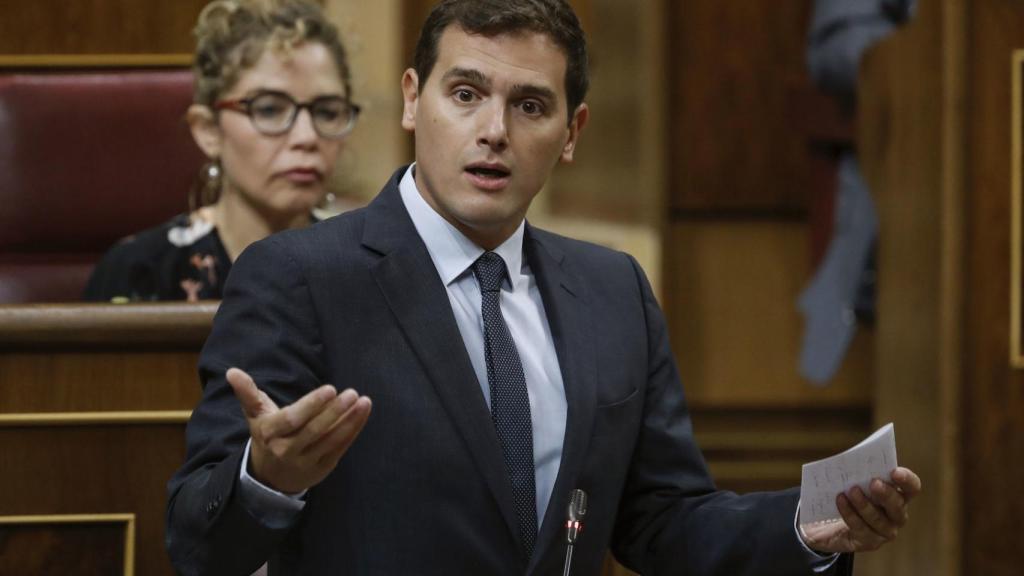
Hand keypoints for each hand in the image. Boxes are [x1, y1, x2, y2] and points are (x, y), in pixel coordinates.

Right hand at [227, 367, 371, 493]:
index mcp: (270, 433)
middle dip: (334, 411)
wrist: (269, 478)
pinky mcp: (322, 468)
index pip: (293, 419)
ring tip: (364, 401)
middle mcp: (287, 450)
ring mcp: (306, 462)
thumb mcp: (255, 415)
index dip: (312, 405)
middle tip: (351, 393)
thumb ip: (247, 393)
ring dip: (350, 420)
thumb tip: (232, 371)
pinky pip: (340, 448)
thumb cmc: (266, 436)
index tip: (330, 389)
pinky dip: (353, 430)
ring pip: (330, 440)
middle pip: (314, 430)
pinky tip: (362, 413)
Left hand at [800, 466, 921, 553]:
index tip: (894, 471)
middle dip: (887, 494)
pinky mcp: (869, 542)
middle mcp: (896, 515)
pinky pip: (861, 528)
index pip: (911, 488)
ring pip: (878, 520)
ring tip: (852, 491)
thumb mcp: (854, 482)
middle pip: (898, 506)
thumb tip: (853, 460)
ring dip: (864, 505)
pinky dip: (850, 513)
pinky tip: (841, 501)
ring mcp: (884, 531)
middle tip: (873, 483)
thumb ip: (859, 472)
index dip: (907, 480)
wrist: (830, 524)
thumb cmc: (848, 496)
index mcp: (898, 496)